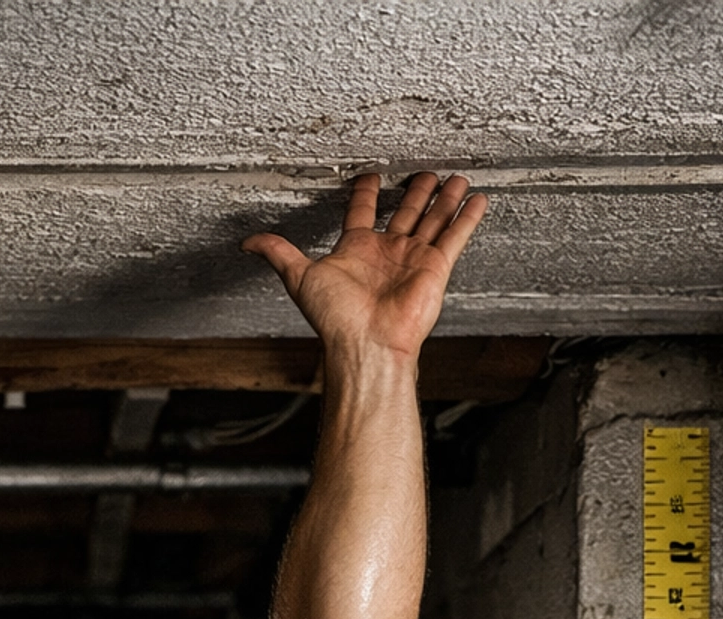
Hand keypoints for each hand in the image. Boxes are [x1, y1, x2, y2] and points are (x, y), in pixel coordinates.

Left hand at [243, 172, 485, 362]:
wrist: (367, 344)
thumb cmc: (335, 318)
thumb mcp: (299, 276)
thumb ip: (278, 253)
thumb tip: (246, 242)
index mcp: (356, 250)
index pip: (361, 212)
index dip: (365, 192)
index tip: (369, 176)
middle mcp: (386, 253)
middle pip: (404, 212)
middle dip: (415, 192)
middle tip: (425, 170)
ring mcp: (412, 259)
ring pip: (432, 219)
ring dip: (444, 199)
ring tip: (455, 176)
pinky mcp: (435, 268)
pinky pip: (455, 237)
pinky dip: (467, 217)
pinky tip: (477, 198)